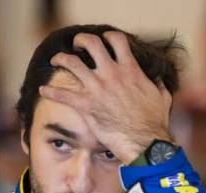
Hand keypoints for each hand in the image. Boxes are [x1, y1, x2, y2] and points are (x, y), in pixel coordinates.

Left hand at [38, 31, 172, 164]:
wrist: (145, 143)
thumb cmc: (155, 123)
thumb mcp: (162, 97)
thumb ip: (158, 84)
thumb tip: (159, 79)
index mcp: (130, 69)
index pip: (116, 40)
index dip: (107, 37)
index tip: (103, 41)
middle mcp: (112, 74)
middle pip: (90, 44)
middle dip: (80, 41)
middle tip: (76, 46)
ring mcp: (97, 89)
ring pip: (71, 63)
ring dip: (61, 59)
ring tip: (56, 60)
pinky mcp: (87, 106)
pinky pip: (62, 94)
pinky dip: (50, 91)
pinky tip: (43, 90)